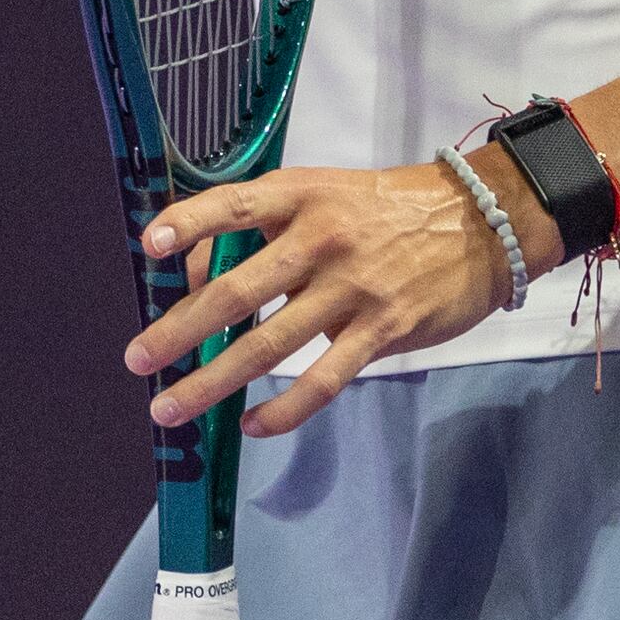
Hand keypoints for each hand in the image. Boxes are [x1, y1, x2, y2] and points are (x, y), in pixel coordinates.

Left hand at [124, 161, 516, 440]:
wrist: (480, 225)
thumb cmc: (385, 211)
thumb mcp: (325, 196)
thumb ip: (268, 231)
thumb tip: (202, 276)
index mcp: (301, 196)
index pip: (234, 206)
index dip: (190, 224)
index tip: (148, 247)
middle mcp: (321, 239)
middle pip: (238, 291)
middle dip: (180, 330)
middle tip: (138, 359)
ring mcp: (352, 288)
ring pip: (270, 346)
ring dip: (213, 380)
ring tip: (171, 408)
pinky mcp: (381, 330)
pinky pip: (322, 379)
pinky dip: (283, 409)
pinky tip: (252, 424)